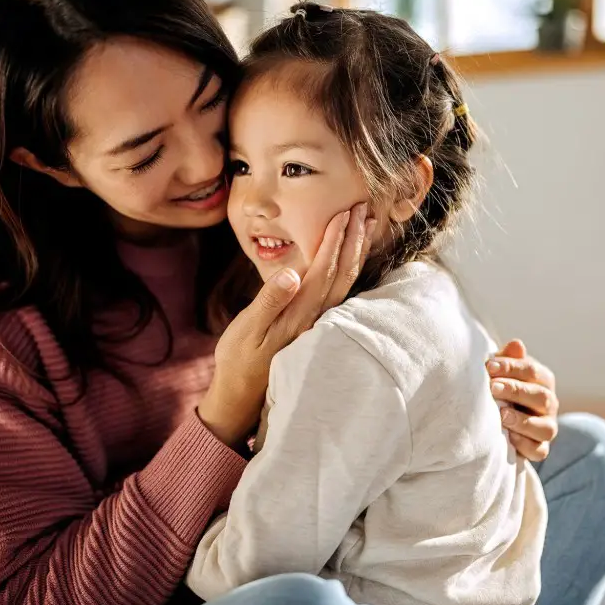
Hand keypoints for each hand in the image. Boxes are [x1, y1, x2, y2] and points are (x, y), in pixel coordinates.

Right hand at [199, 203, 374, 443]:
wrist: (242, 397)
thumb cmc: (239, 361)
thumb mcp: (247, 330)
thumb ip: (269, 300)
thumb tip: (292, 273)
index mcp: (299, 313)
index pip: (323, 269)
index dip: (335, 239)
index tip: (344, 212)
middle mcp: (315, 317)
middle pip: (342, 273)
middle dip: (353, 238)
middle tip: (363, 208)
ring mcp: (317, 324)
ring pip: (345, 283)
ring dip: (356, 252)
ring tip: (365, 227)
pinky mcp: (314, 328)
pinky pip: (339, 293)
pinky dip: (349, 271)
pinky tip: (351, 260)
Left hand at [486, 340, 558, 461]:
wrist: (500, 420)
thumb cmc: (500, 388)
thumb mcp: (501, 372)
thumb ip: (509, 360)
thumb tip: (516, 343)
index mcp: (542, 380)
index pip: (532, 371)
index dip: (511, 367)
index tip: (488, 366)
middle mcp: (549, 404)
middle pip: (541, 397)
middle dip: (516, 391)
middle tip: (492, 388)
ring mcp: (546, 427)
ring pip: (545, 427)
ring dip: (522, 421)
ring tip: (501, 415)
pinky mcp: (539, 449)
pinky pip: (538, 450)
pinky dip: (524, 445)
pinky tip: (508, 438)